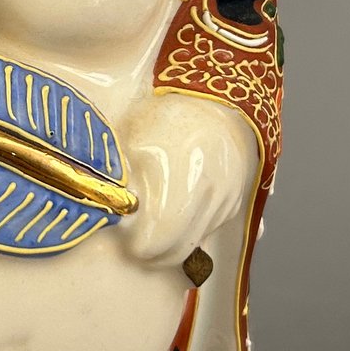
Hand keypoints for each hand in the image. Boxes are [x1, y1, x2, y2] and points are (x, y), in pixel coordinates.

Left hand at [120, 95, 255, 268]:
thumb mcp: (131, 144)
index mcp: (182, 181)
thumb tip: (112, 216)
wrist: (211, 97)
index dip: (140, 246)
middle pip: (180, 249)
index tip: (128, 240)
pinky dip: (194, 230)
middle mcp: (210, 195)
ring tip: (155, 222)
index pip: (160, 240)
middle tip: (137, 244)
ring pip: (196, 242)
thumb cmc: (163, 116)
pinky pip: (212, 229)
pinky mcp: (237, 199)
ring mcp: (227, 198)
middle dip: (155, 253)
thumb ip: (121, 184)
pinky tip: (180, 218)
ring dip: (175, 241)